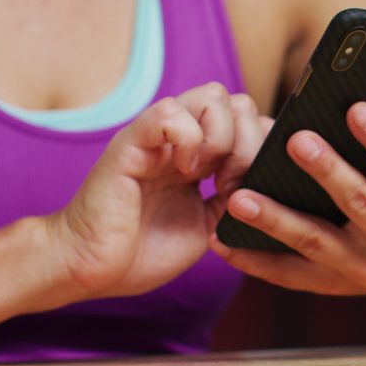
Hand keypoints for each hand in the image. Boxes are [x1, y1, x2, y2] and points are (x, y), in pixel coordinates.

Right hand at [43, 83, 272, 299]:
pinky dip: (189, 139)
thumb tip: (274, 176)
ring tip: (206, 177)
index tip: (249, 190)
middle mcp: (181, 137)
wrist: (91, 268)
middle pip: (238, 101)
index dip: (261, 150)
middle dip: (248, 144)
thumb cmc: (143, 250)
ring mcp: (157, 135)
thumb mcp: (210, 224)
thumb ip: (238, 196)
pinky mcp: (131, 142)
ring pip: (214, 96)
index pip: (250, 121)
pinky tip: (183, 171)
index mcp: (200, 154)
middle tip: (229, 184)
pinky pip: (171, 112)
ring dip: (223, 140)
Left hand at [212, 102, 365, 298]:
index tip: (356, 109)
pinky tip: (223, 240)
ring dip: (275, 220)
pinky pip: (289, 275)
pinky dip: (254, 260)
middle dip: (327, 172)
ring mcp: (362, 269)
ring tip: (239, 198)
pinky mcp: (332, 285)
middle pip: (358, 204)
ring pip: (314, 242)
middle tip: (296, 141)